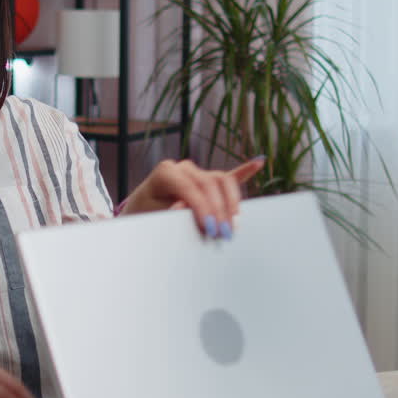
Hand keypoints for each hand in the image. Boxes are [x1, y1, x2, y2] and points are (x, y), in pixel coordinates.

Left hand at [119, 157, 265, 237]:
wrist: (139, 213)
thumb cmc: (143, 216)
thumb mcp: (152, 217)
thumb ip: (171, 213)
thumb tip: (186, 208)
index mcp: (166, 173)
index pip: (192, 188)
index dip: (202, 208)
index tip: (209, 229)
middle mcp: (182, 168)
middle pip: (210, 183)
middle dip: (219, 209)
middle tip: (224, 233)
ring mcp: (196, 173)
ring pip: (221, 179)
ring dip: (231, 201)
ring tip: (234, 223)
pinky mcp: (206, 182)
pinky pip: (227, 177)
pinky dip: (243, 172)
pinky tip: (259, 164)